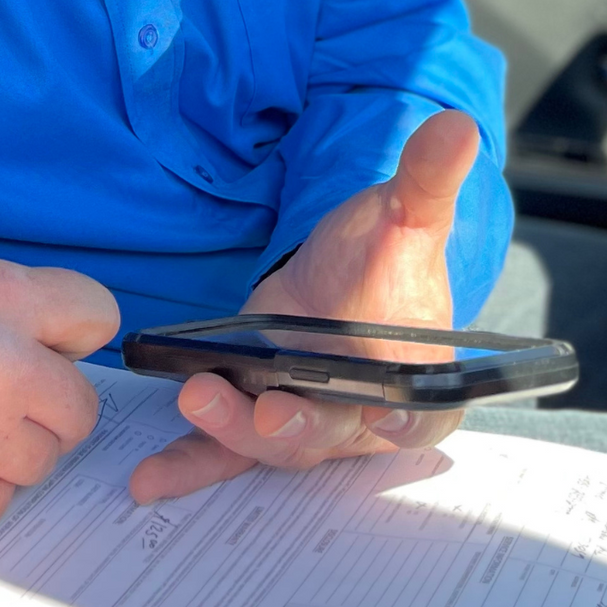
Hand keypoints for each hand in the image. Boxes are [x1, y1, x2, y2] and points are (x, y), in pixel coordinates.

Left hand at [129, 107, 480, 504]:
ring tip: (197, 399)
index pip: (422, 415)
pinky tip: (149, 480)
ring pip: (272, 442)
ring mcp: (307, 423)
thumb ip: (428, 181)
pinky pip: (225, 449)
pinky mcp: (256, 414)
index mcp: (420, 382)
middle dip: (296, 426)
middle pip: (332, 435)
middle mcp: (364, 420)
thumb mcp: (402, 214)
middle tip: (268, 411)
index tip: (386, 417)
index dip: (405, 422)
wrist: (339, 272)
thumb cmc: (382, 255)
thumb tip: (457, 126)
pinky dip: (190, 462)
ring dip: (231, 432)